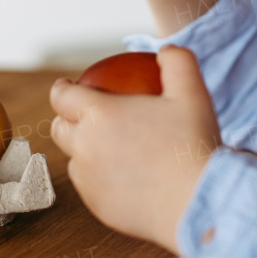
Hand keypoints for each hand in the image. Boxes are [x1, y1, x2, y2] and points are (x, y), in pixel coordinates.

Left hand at [49, 45, 221, 253]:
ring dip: (85, 151)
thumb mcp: (192, 93)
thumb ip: (177, 62)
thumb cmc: (193, 145)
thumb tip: (165, 51)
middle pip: (59, 129)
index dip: (62, 88)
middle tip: (87, 116)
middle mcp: (85, 148)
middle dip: (66, 119)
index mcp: (99, 116)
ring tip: (111, 149)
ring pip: (75, 161)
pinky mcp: (98, 206)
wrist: (198, 203)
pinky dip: (101, 179)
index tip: (69, 86)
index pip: (61, 96)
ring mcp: (88, 181)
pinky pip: (91, 188)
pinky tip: (124, 177)